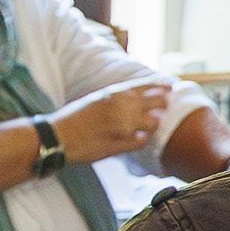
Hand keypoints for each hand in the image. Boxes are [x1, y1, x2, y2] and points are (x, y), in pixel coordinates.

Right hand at [49, 78, 174, 162]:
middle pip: (158, 102)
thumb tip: (139, 96)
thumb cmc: (76, 117)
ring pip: (154, 123)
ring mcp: (123, 126)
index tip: (170, 89)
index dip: (162, 88)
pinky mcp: (120, 144)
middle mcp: (122, 107)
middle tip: (161, 110)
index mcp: (116, 93)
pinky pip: (142, 141)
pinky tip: (135, 139)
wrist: (59, 136)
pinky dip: (141, 140)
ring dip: (153, 125)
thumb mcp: (99, 98)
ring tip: (145, 127)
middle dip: (163, 106)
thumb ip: (119, 97)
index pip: (148, 85)